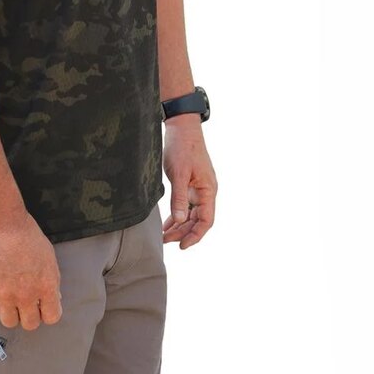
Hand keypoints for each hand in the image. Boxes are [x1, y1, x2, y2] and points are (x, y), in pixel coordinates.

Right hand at [0, 208, 62, 330]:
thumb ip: (50, 279)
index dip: (47, 312)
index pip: (52, 317)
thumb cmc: (25, 234)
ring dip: (10, 312)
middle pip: (30, 324)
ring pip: (9, 322)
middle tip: (24, 301)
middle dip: (29, 314)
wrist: (0, 222)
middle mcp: (27, 295)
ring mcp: (6, 295)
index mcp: (47, 285)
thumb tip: (52, 296)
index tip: (41, 305)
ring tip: (8, 298)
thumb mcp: (48, 255)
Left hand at [161, 114, 217, 248]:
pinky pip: (186, 204)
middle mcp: (206, 191)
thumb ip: (180, 197)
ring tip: (165, 236)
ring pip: (192, 213)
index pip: (206, 220)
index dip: (195, 235)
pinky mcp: (189, 183)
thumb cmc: (182, 147)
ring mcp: (198, 187)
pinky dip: (178, 214)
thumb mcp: (179, 173)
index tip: (182, 246)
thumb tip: (181, 220)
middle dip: (183, 232)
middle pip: (198, 220)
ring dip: (180, 225)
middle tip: (166, 241)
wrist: (182, 127)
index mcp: (208, 190)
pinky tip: (168, 222)